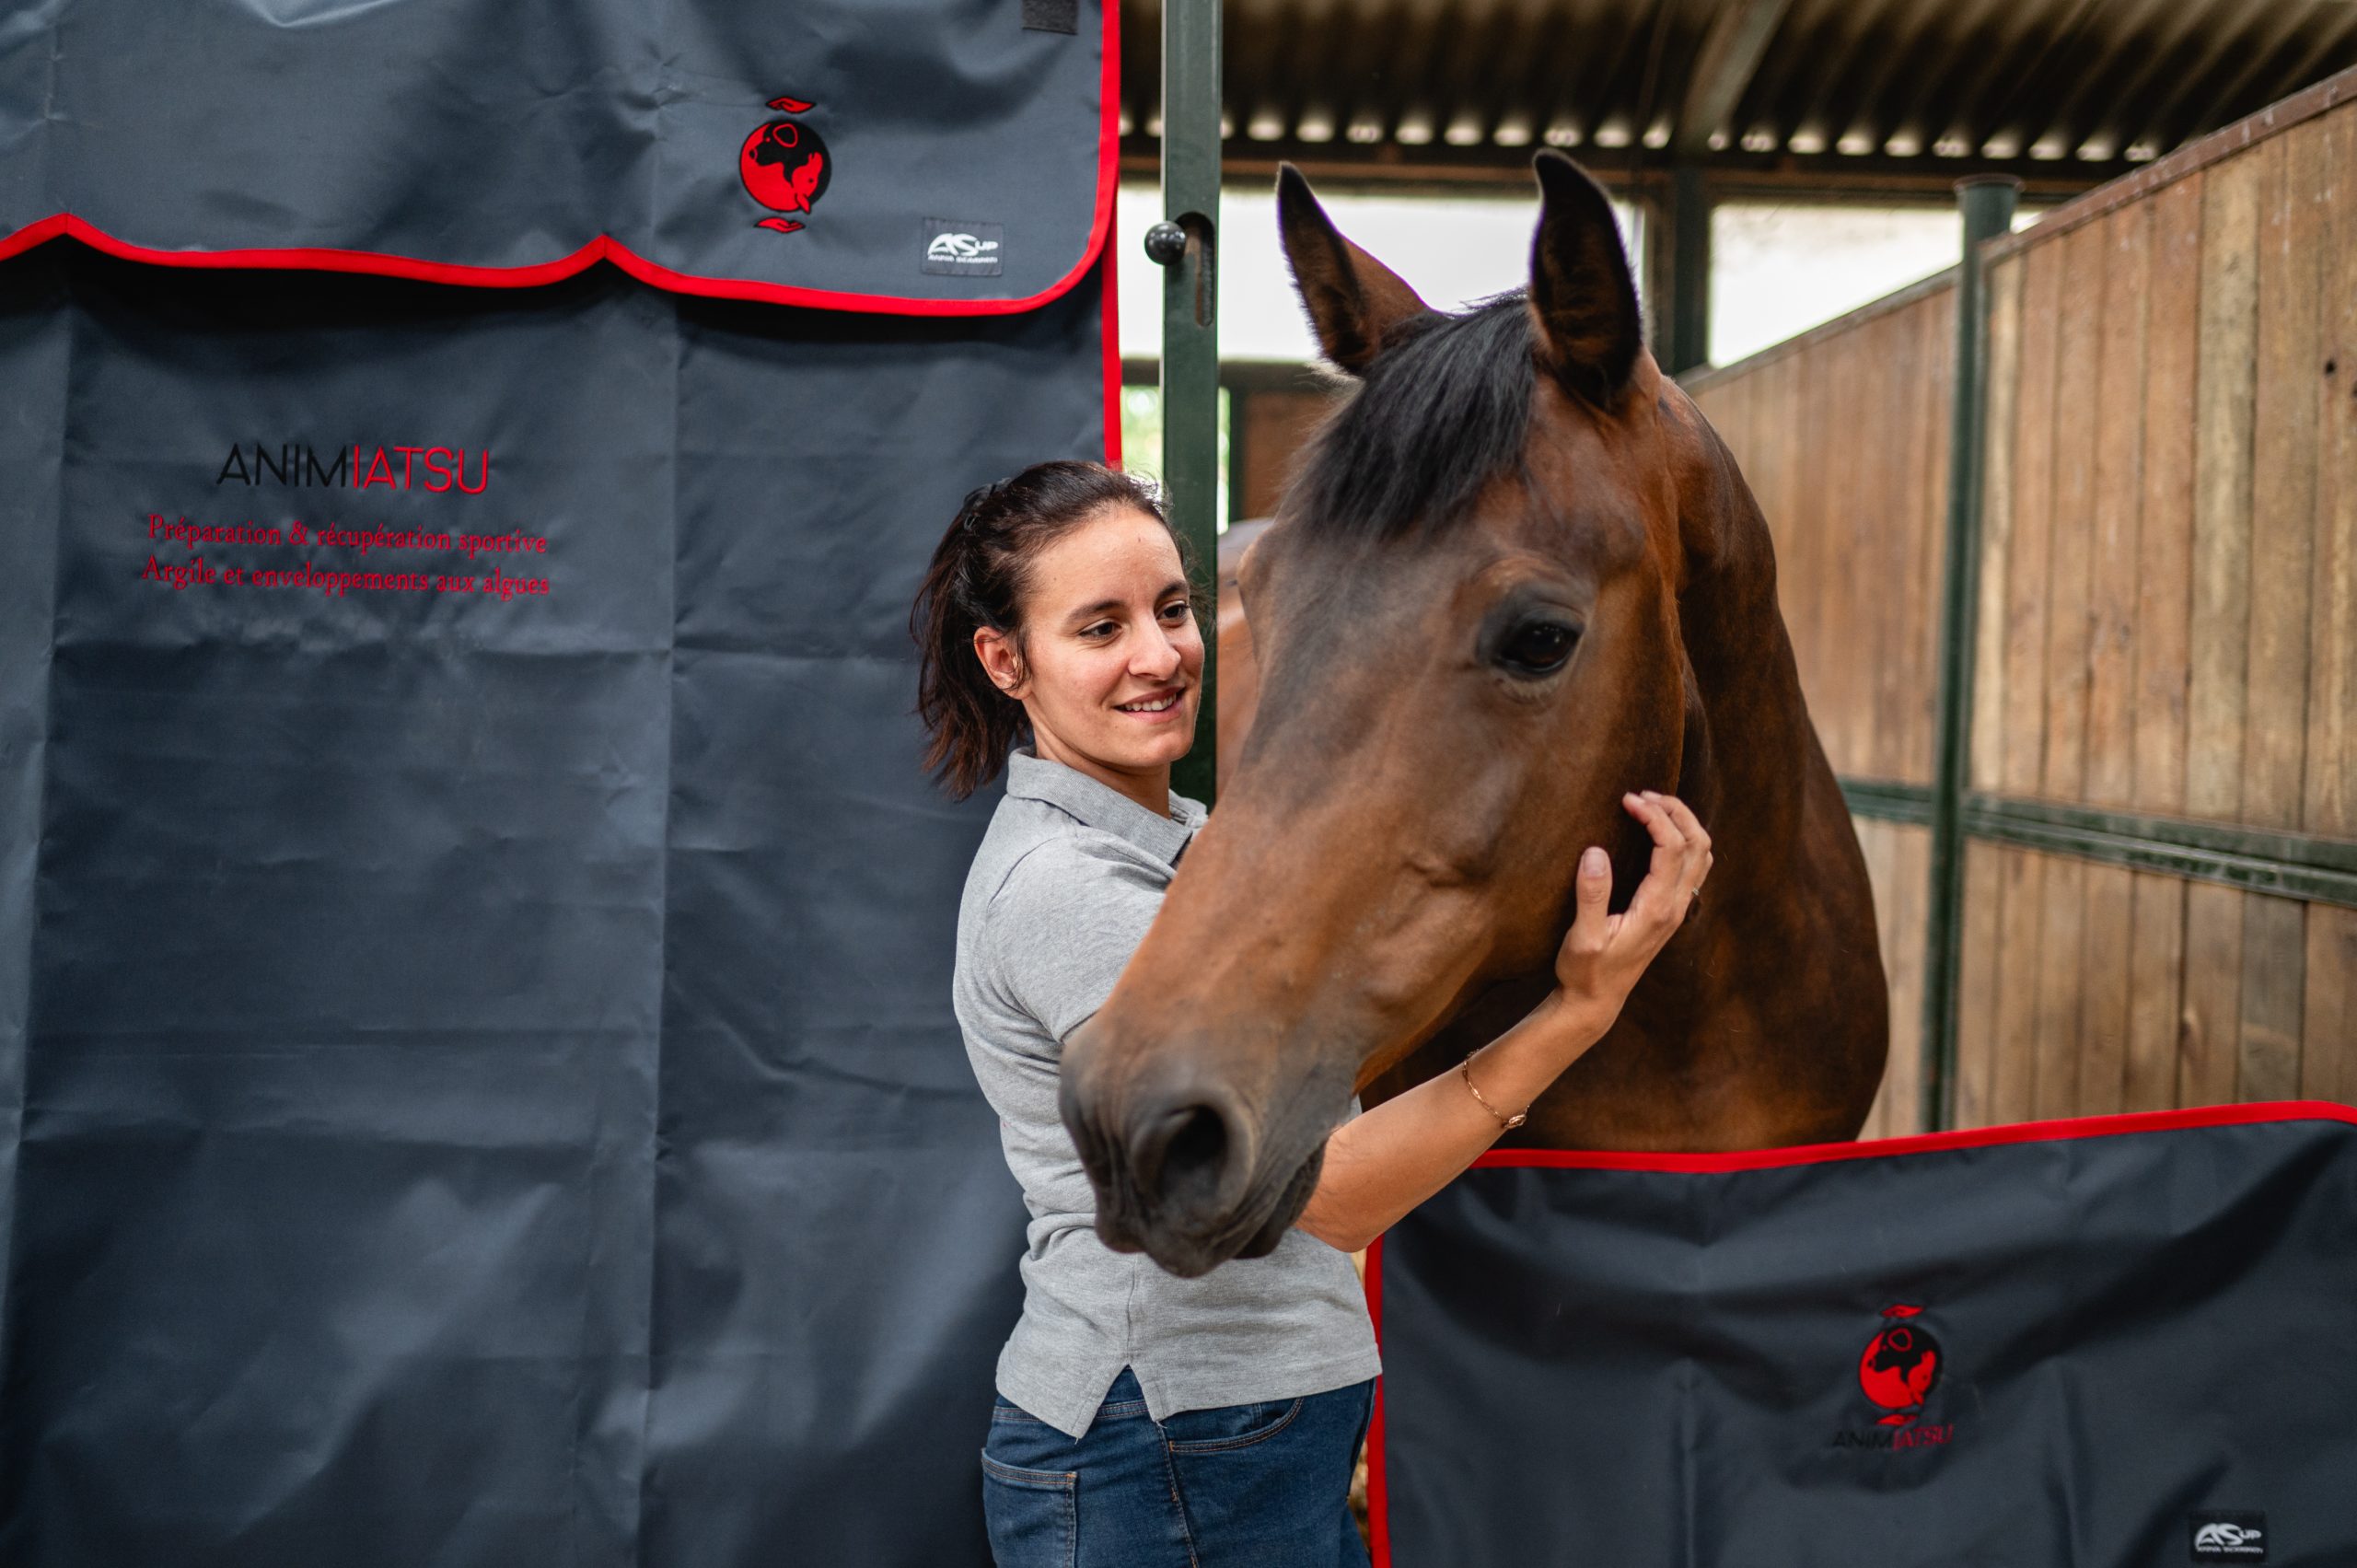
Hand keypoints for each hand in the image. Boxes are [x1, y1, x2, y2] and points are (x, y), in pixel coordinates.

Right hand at [1550, 790, 1711, 1020]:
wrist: (1596, 1002)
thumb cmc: (1585, 972)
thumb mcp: (1582, 937)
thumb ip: (1591, 894)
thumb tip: (1595, 851)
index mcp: (1657, 910)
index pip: (1671, 847)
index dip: (1653, 816)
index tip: (1626, 799)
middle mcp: (1675, 908)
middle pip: (1698, 844)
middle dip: (1675, 810)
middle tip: (1643, 794)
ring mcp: (1677, 910)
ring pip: (1702, 854)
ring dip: (1684, 823)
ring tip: (1652, 805)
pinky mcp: (1670, 912)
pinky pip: (1694, 867)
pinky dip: (1684, 839)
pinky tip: (1659, 833)